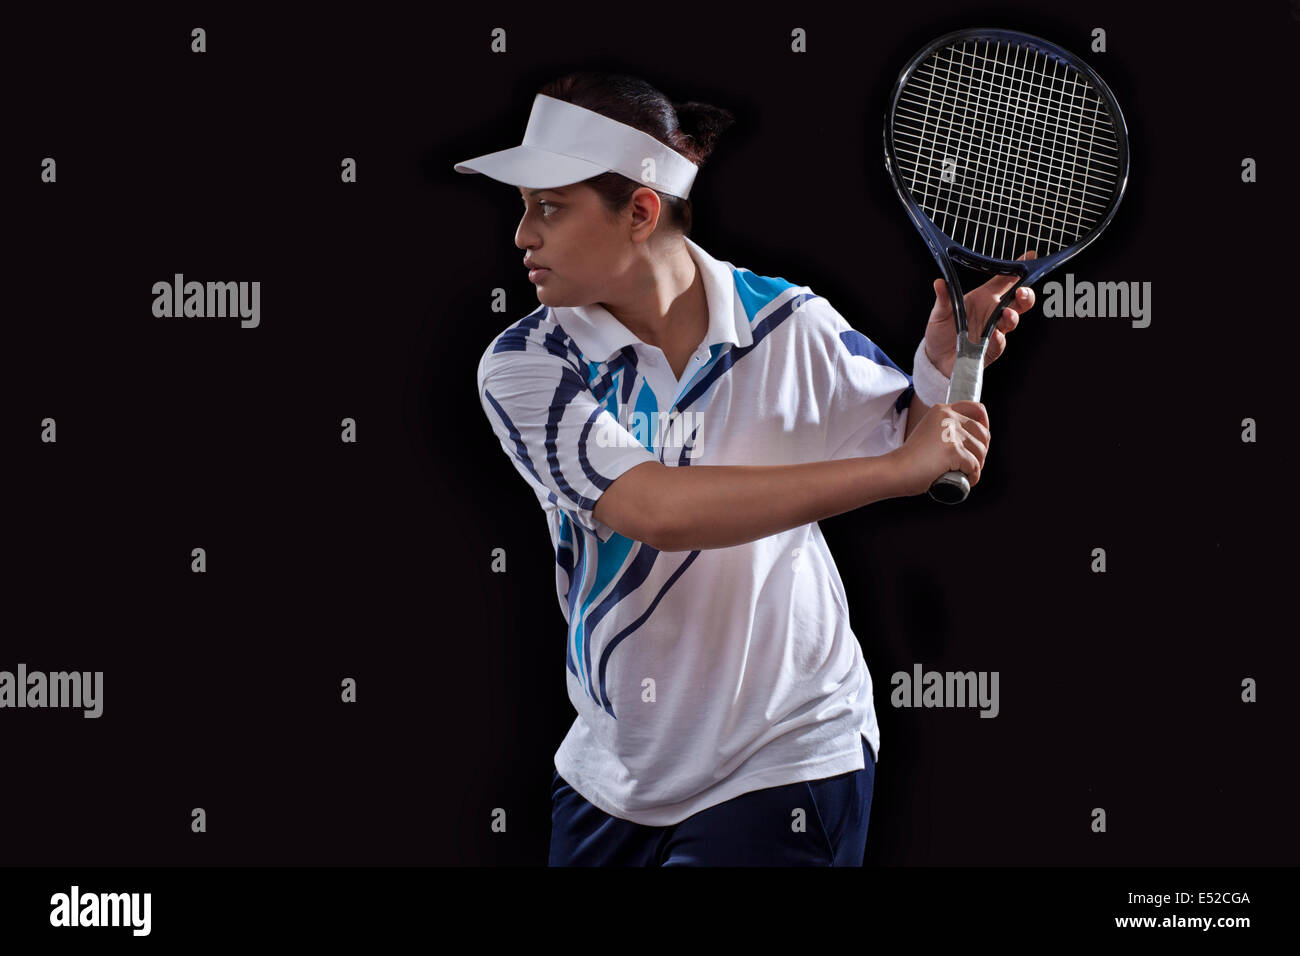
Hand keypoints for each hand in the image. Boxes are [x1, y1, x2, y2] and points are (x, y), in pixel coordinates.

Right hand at [886, 400, 989, 496]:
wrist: (895, 470)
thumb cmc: (910, 459)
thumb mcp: (928, 433)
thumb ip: (945, 430)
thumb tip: (971, 440)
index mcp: (941, 410)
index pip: (976, 408)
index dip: (985, 423)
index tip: (982, 437)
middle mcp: (948, 417)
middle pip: (983, 433)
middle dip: (982, 451)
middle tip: (972, 462)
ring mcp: (951, 434)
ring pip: (980, 451)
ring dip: (978, 465)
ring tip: (965, 473)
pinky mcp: (953, 451)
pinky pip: (974, 466)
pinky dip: (973, 476)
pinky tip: (965, 480)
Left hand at [923, 251, 1037, 377]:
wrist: (936, 359)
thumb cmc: (941, 332)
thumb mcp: (940, 313)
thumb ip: (943, 299)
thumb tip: (939, 283)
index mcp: (984, 298)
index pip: (1005, 280)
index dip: (1017, 269)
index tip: (1030, 256)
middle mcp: (992, 313)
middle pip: (1018, 301)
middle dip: (1025, 295)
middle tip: (1022, 291)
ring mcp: (993, 331)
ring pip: (1012, 321)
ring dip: (1012, 316)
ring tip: (1007, 313)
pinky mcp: (989, 350)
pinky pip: (998, 344)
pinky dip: (998, 340)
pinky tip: (996, 336)